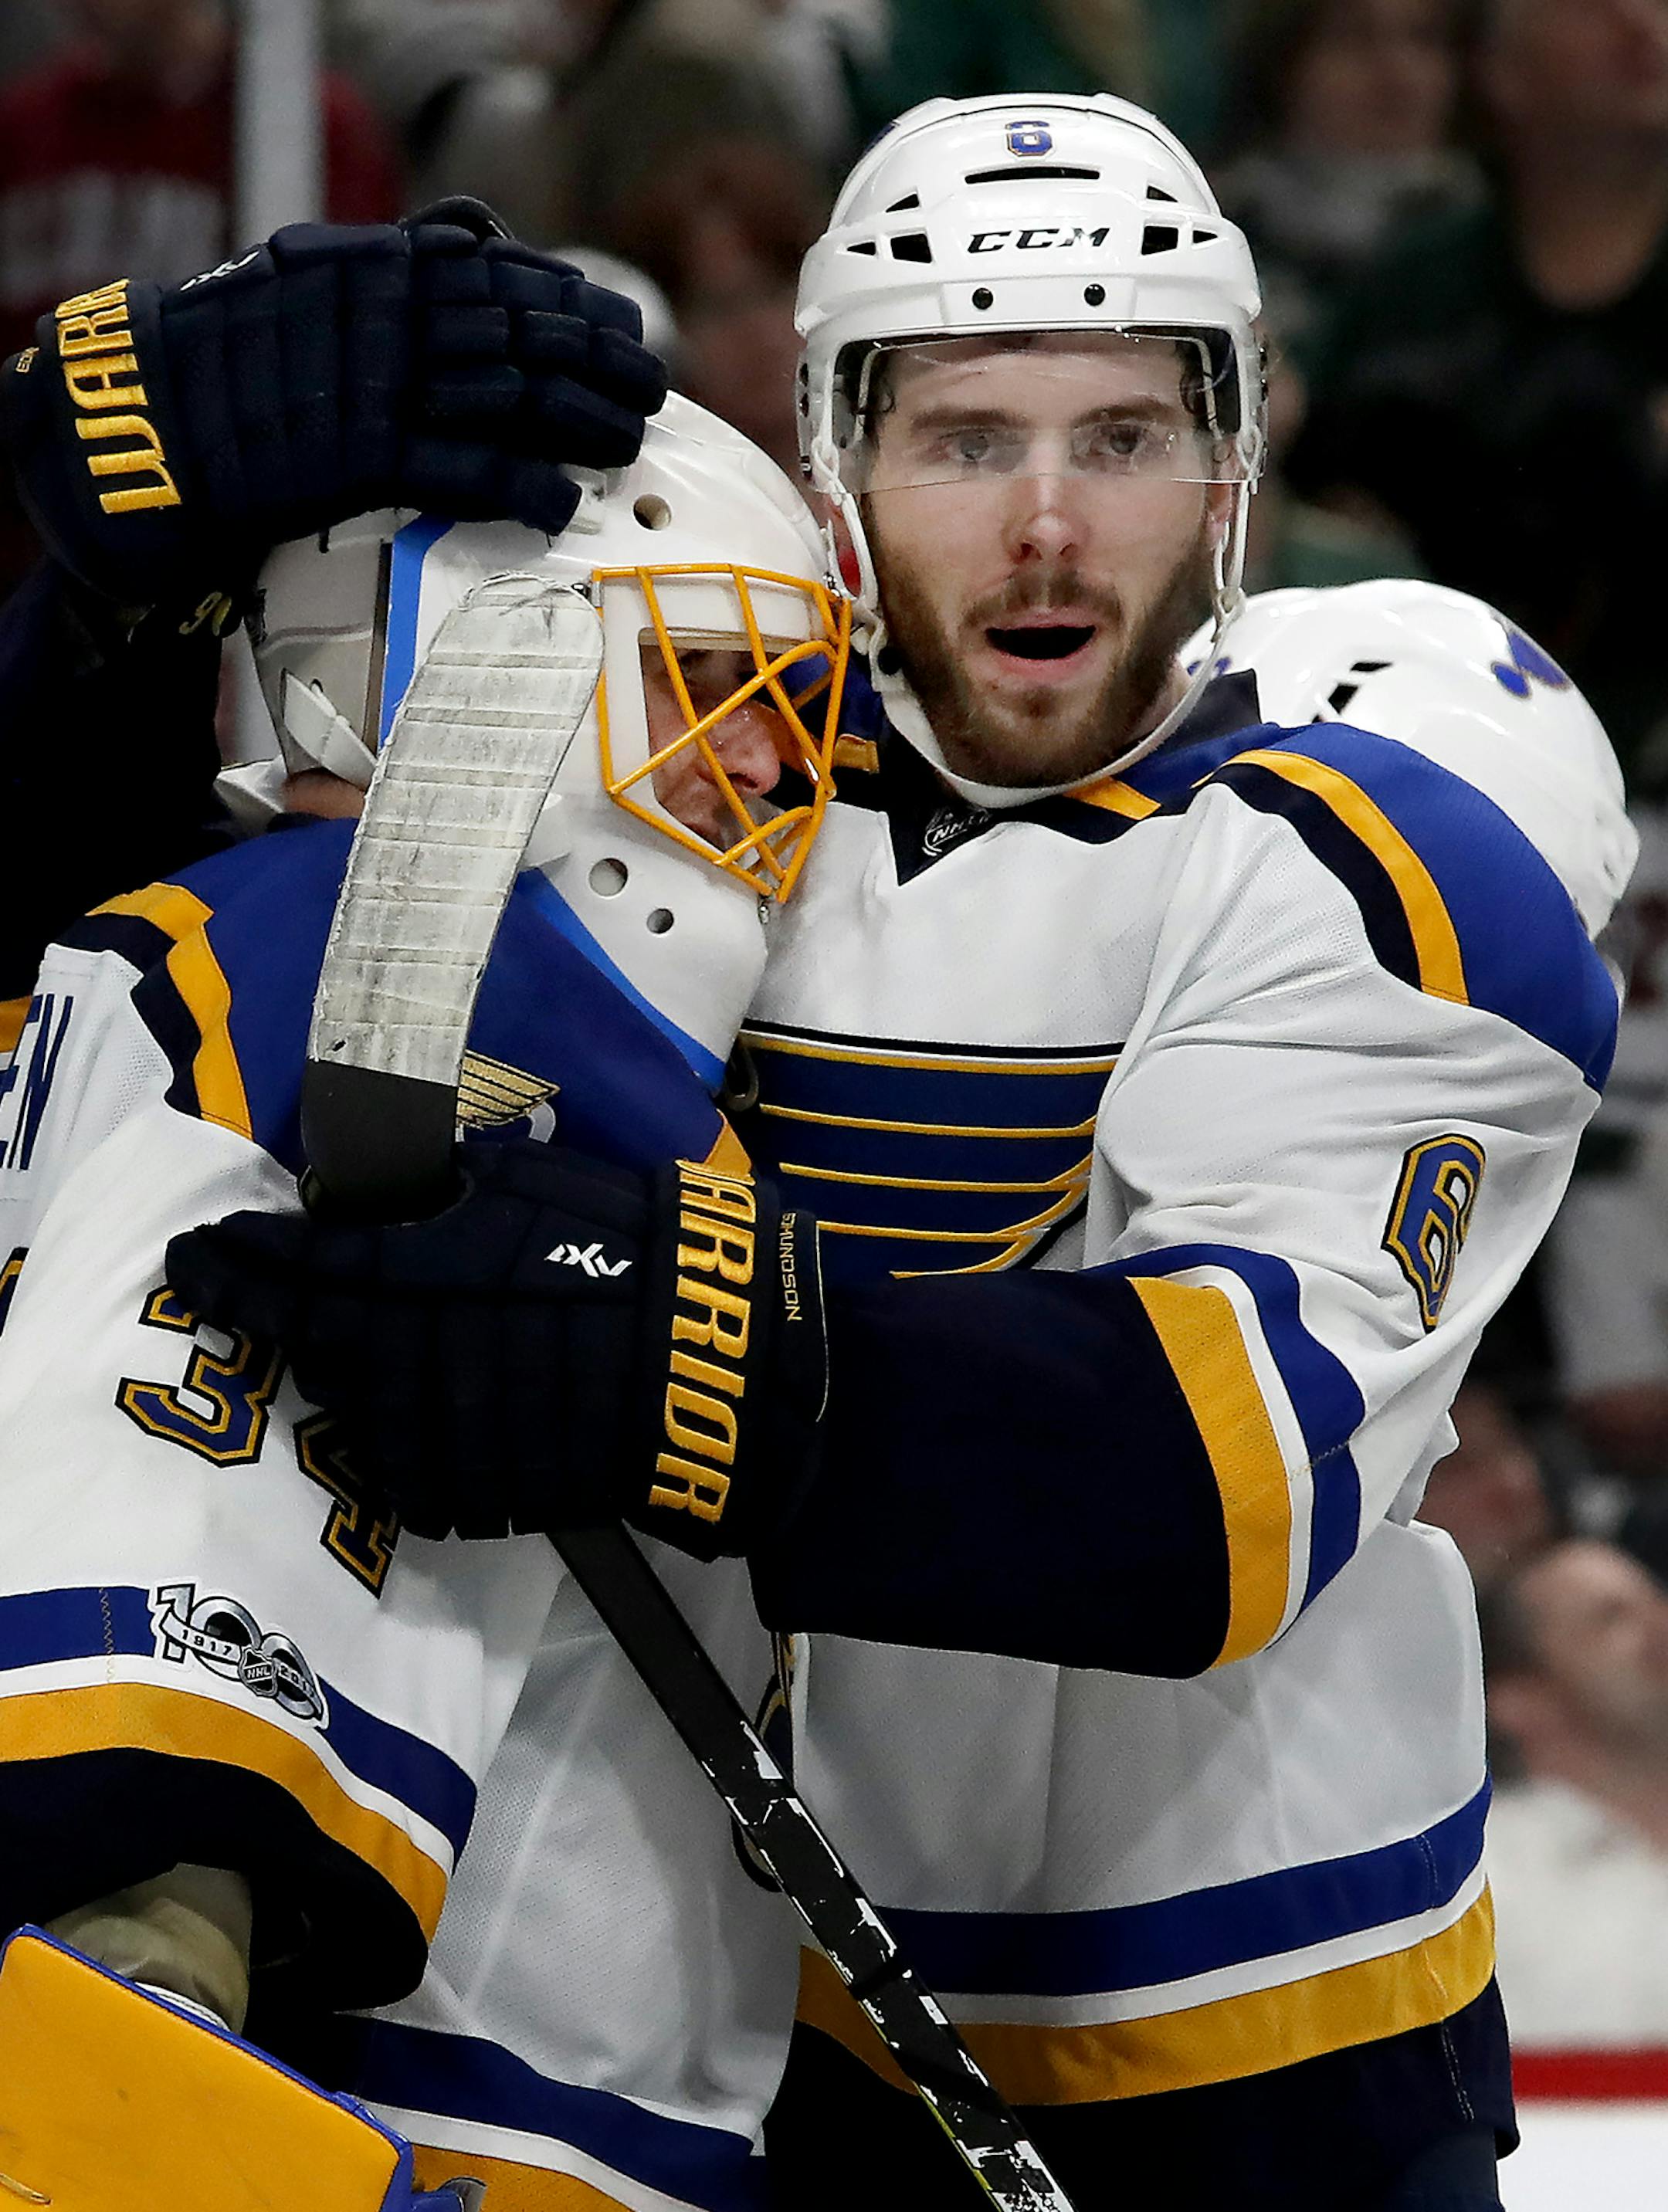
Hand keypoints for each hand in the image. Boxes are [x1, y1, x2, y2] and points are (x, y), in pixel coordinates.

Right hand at [1, 198, 667, 611]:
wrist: (157, 419)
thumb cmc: (237, 356)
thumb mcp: (315, 275)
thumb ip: (399, 257)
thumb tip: (478, 231)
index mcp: (382, 268)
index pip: (507, 274)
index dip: (576, 301)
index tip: (621, 322)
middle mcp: (393, 318)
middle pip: (529, 336)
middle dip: (602, 362)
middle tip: (651, 387)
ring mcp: (385, 386)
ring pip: (517, 398)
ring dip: (586, 421)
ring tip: (627, 441)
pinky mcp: (372, 456)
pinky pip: (473, 469)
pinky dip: (528, 486)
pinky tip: (563, 500)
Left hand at [164, 1142, 826, 1556]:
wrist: (720, 1359)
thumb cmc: (634, 1249)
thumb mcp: (532, 1187)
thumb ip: (433, 1196)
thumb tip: (358, 1197)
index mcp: (434, 1270)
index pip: (304, 1267)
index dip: (241, 1262)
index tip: (194, 1252)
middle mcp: (422, 1353)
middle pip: (316, 1341)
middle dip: (266, 1314)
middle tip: (233, 1292)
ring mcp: (450, 1431)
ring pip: (353, 1412)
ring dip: (331, 1380)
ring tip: (327, 1356)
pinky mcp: (485, 1490)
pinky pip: (409, 1472)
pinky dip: (392, 1443)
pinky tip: (398, 1418)